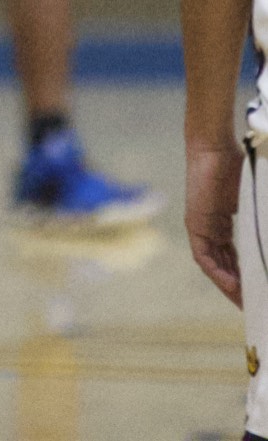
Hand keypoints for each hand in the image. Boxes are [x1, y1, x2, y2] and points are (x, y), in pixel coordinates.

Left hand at [184, 138, 243, 305]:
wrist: (214, 147)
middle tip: (254, 307)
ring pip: (214, 265)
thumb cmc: (237, 167)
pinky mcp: (194, 224)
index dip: (246, 278)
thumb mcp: (255, 202)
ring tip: (245, 303)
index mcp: (225, 224)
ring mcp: (201, 227)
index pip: (236, 259)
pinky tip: (232, 284)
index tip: (259, 294)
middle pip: (225, 266)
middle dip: (239, 288)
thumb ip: (261, 220)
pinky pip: (204, 256)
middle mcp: (211, 229)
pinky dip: (217, 271)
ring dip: (229, 285)